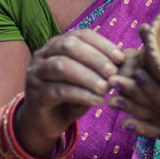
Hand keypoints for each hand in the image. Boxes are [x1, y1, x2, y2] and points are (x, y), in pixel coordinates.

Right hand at [19, 29, 124, 151]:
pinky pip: (60, 91)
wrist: (46, 123)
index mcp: (57, 44)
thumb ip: (99, 70)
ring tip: (106, 88)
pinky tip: (97, 101)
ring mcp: (36, 74)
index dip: (102, 44)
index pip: (81, 35)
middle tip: (113, 73)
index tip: (120, 58)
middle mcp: (43, 55)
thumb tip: (122, 62)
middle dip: (94, 57)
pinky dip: (82, 95)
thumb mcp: (86, 80)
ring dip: (88, 76)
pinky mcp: (36, 95)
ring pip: (62, 66)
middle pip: (69, 46)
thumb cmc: (70, 97)